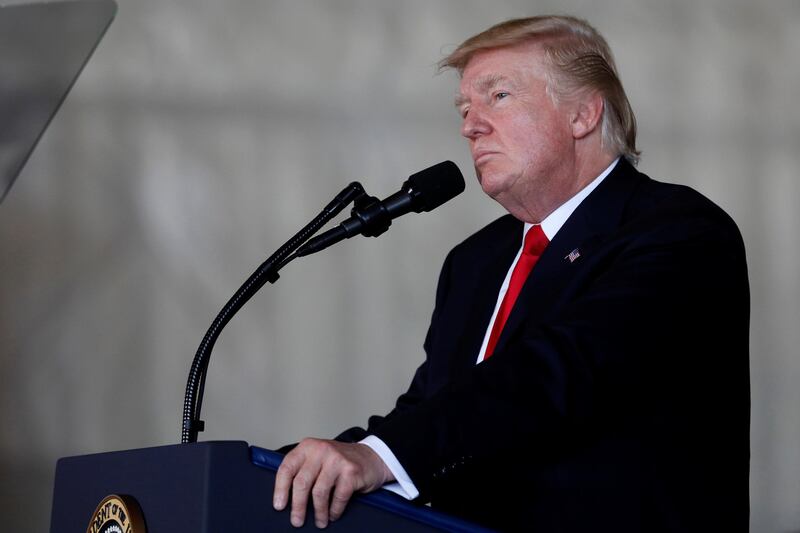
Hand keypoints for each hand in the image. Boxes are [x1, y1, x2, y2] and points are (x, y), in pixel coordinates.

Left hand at [273, 438, 394, 527]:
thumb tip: (285, 497)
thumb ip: (302, 470)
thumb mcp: (318, 458)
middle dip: (298, 506)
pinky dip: (334, 510)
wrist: (371, 457)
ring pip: (319, 492)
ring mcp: (337, 460)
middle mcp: (321, 450)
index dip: (280, 489)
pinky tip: (333, 515)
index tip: (279, 505)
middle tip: (297, 521)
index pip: (287, 468)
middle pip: (301, 482)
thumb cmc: (340, 462)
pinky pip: (338, 497)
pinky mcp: (351, 471)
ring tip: (319, 521)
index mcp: (308, 447)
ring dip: (318, 512)